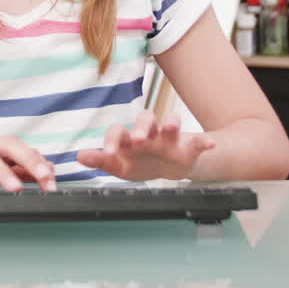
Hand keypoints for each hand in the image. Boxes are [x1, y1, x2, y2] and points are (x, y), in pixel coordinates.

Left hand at [76, 111, 215, 181]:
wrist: (168, 168)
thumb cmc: (140, 163)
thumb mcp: (120, 165)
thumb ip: (101, 160)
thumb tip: (78, 156)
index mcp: (129, 137)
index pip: (119, 131)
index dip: (113, 141)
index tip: (110, 154)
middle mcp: (149, 132)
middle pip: (144, 120)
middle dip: (141, 128)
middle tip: (138, 139)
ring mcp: (170, 138)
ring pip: (169, 123)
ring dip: (171, 123)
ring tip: (172, 126)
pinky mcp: (189, 146)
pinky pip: (199, 140)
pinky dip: (205, 141)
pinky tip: (210, 143)